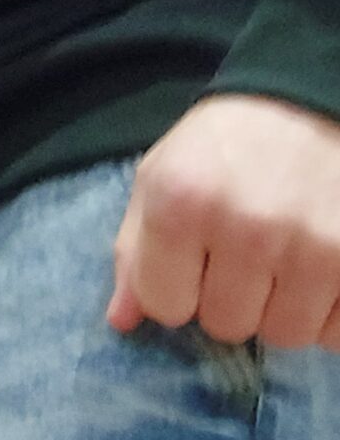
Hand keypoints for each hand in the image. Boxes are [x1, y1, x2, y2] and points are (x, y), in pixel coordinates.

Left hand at [108, 94, 339, 348]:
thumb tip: (121, 321)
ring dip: (280, 308)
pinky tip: (318, 271)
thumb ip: (135, 250)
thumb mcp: (161, 177)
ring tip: (282, 259)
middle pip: (225, 326)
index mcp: (181, 205)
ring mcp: (312, 250)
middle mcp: (246, 230)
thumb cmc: (224, 145)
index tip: (192, 260)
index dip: (175, 289)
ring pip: (284, 336)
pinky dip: (327, 314)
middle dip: (229, 298)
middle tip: (242, 254)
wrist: (305, 104)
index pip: (164, 306)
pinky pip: (334, 334)